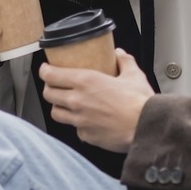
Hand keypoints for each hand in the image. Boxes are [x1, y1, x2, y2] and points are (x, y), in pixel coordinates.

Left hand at [40, 49, 154, 152]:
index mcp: (86, 82)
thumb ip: (124, 61)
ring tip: (66, 104)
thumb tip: (119, 54)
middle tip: (55, 85)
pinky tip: (86, 120)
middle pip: (48, 94)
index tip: (46, 69)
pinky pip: (74, 129)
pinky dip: (77, 124)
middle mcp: (78, 101)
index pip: (51, 75)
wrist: (145, 127)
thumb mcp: (134, 75)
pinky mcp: (85, 135)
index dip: (45, 71)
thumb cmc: (139, 103)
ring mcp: (79, 120)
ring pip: (56, 113)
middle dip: (49, 88)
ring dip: (58, 107)